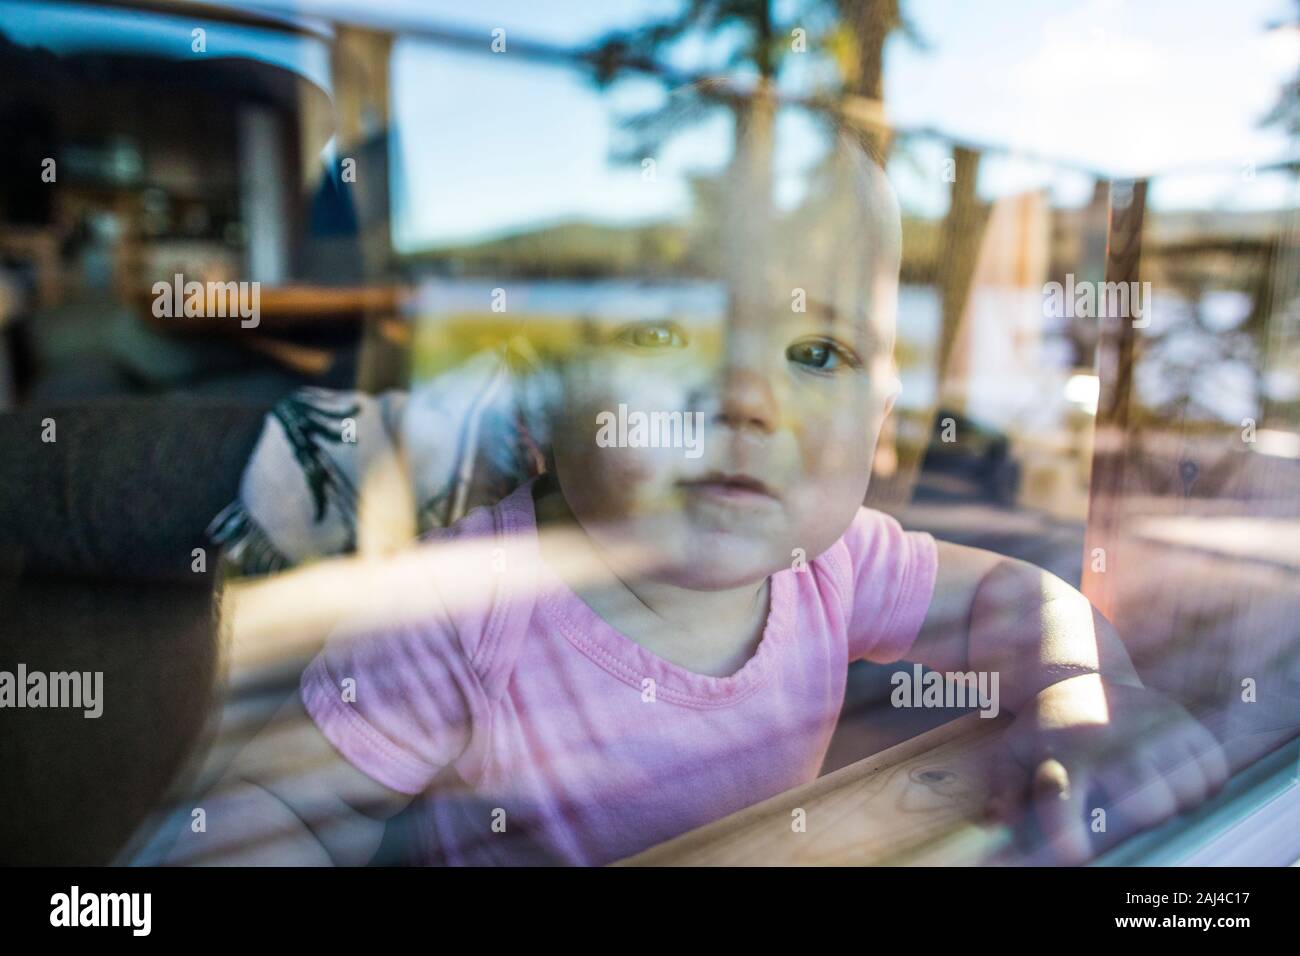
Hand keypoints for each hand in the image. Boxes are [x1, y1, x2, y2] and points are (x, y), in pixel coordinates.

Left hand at [985, 673, 1228, 863]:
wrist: (1079, 672)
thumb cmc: (1046, 729)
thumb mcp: (1011, 753)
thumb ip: (1005, 793)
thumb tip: (995, 826)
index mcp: (1065, 754)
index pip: (1064, 799)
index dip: (1069, 832)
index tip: (1075, 856)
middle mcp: (1112, 741)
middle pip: (1149, 807)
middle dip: (1143, 822)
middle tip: (1129, 810)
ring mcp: (1153, 729)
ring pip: (1188, 793)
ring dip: (1176, 805)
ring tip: (1152, 790)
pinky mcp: (1184, 723)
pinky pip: (1214, 773)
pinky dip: (1204, 785)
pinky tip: (1177, 776)